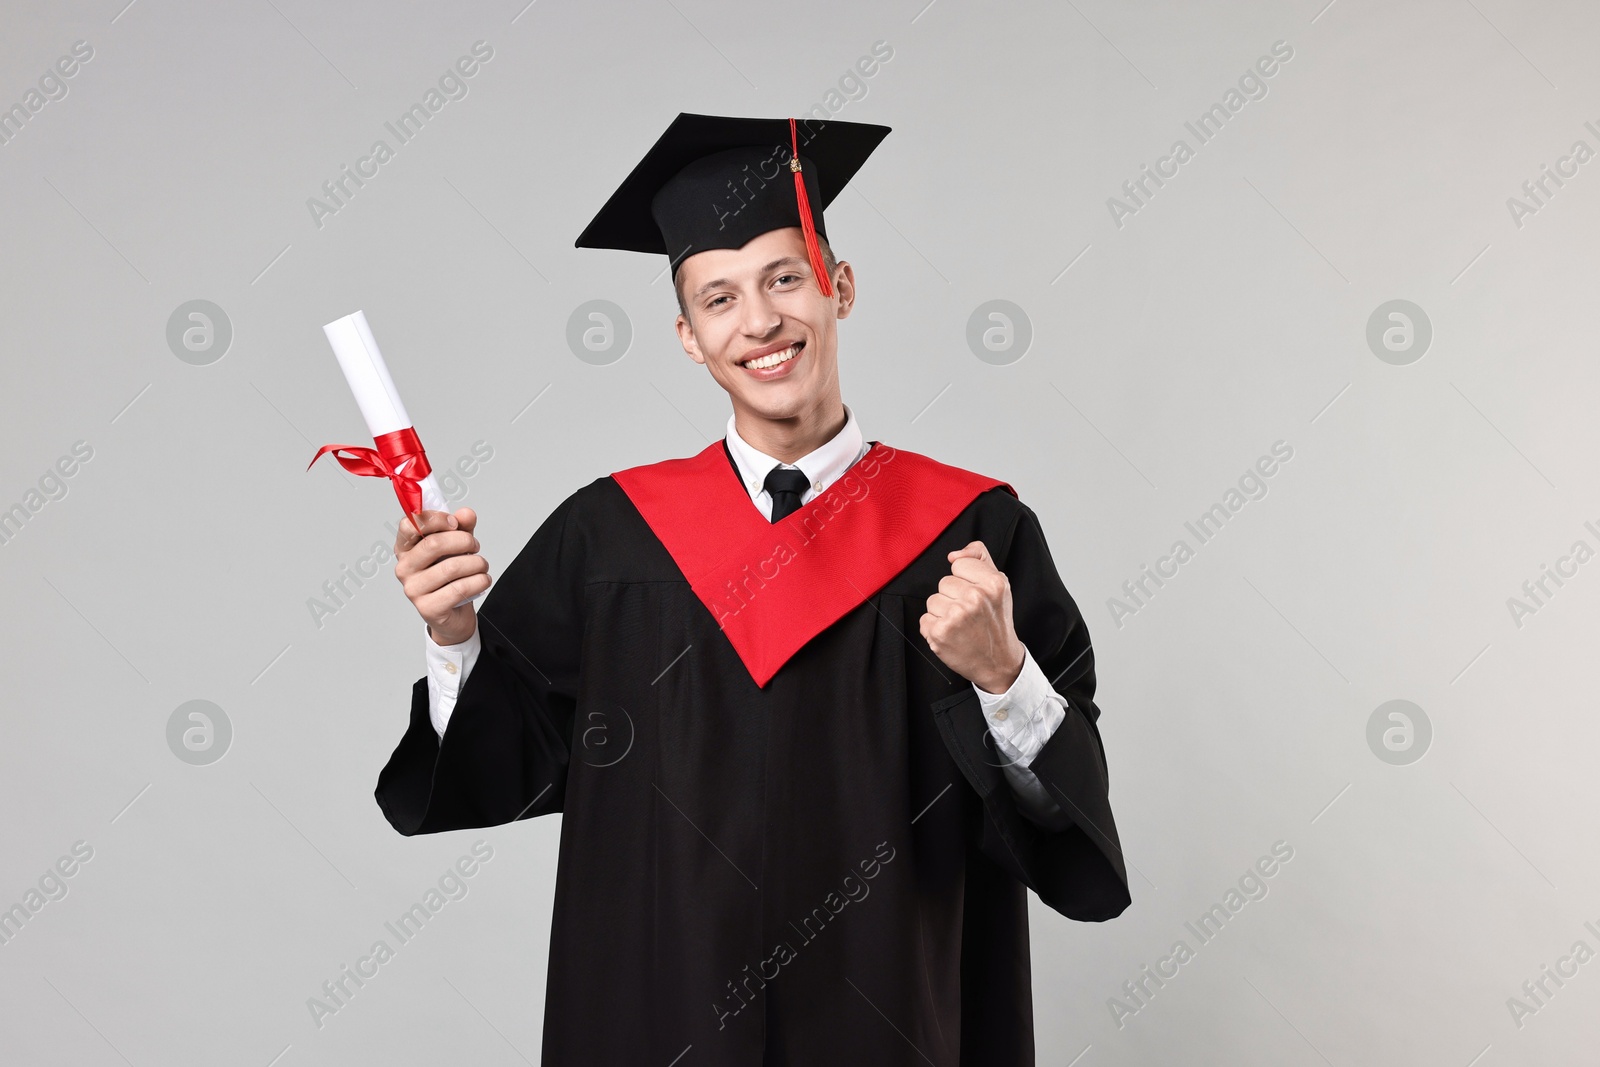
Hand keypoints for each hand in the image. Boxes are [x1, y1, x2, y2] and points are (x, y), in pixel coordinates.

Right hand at [394, 508, 489, 644]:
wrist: (453, 614)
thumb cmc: (451, 576)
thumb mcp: (457, 546)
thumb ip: (461, 527)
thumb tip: (466, 514)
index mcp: (405, 548)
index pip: (410, 524)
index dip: (436, 519)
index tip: (455, 523)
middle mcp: (404, 568)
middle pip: (434, 544)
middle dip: (464, 541)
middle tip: (475, 545)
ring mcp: (413, 589)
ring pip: (451, 567)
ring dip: (477, 563)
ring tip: (482, 565)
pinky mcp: (428, 608)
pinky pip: (460, 588)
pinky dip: (479, 581)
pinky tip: (483, 580)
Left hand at [920, 540, 1024, 693]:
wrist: (998, 662)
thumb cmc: (996, 622)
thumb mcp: (998, 584)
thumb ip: (979, 558)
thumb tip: (953, 555)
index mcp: (992, 584)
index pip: (959, 564)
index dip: (965, 580)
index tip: (976, 595)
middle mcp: (975, 598)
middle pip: (944, 582)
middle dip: (954, 597)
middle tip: (970, 615)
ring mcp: (956, 616)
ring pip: (933, 600)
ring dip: (943, 613)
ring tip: (961, 626)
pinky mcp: (939, 633)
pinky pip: (925, 619)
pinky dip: (935, 628)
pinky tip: (952, 636)